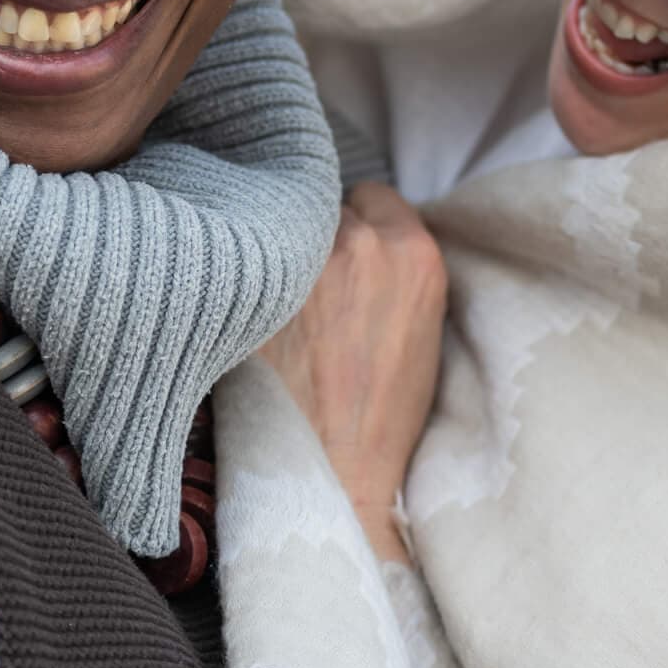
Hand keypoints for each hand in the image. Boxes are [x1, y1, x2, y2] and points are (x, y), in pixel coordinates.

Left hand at [257, 182, 446, 562]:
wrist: (335, 473)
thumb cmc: (385, 414)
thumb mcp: (423, 327)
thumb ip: (398, 265)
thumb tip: (365, 232)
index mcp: (413, 252)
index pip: (374, 194)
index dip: (360, 223)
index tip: (350, 253)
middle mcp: (359, 244)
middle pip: (327, 207)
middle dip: (320, 237)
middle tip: (316, 287)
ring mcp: (303, 264)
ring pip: (282, 229)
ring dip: (281, 254)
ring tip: (284, 306)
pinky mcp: (255, 290)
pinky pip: (245, 260)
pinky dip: (246, 280)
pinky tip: (251, 315)